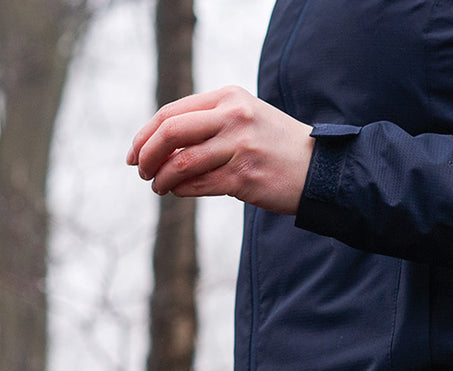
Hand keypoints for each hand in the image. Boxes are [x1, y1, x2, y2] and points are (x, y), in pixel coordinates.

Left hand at [127, 85, 313, 215]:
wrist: (318, 168)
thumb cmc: (274, 146)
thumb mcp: (243, 119)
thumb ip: (207, 123)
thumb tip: (158, 144)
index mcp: (229, 97)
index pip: (171, 112)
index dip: (144, 135)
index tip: (133, 153)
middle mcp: (233, 116)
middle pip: (170, 132)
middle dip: (146, 155)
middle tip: (140, 171)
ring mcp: (239, 145)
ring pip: (180, 163)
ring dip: (161, 179)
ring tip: (158, 187)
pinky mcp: (243, 176)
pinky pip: (197, 185)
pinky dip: (180, 191)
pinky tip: (178, 192)